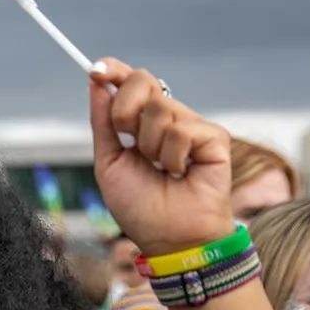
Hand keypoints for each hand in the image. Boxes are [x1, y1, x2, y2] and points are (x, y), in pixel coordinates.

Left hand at [89, 59, 235, 256]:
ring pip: (159, 108)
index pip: (130, 83)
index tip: (97, 71)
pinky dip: (172, 157)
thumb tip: (95, 82)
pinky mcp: (214, 136)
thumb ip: (103, 123)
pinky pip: (181, 130)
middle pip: (142, 81)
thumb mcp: (109, 162)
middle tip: (131, 143)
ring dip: (149, 146)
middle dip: (125, 111)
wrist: (169, 238)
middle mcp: (168, 118)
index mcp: (141, 122)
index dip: (114, 71)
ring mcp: (192, 125)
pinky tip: (181, 173)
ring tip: (161, 170)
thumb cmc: (140, 207)